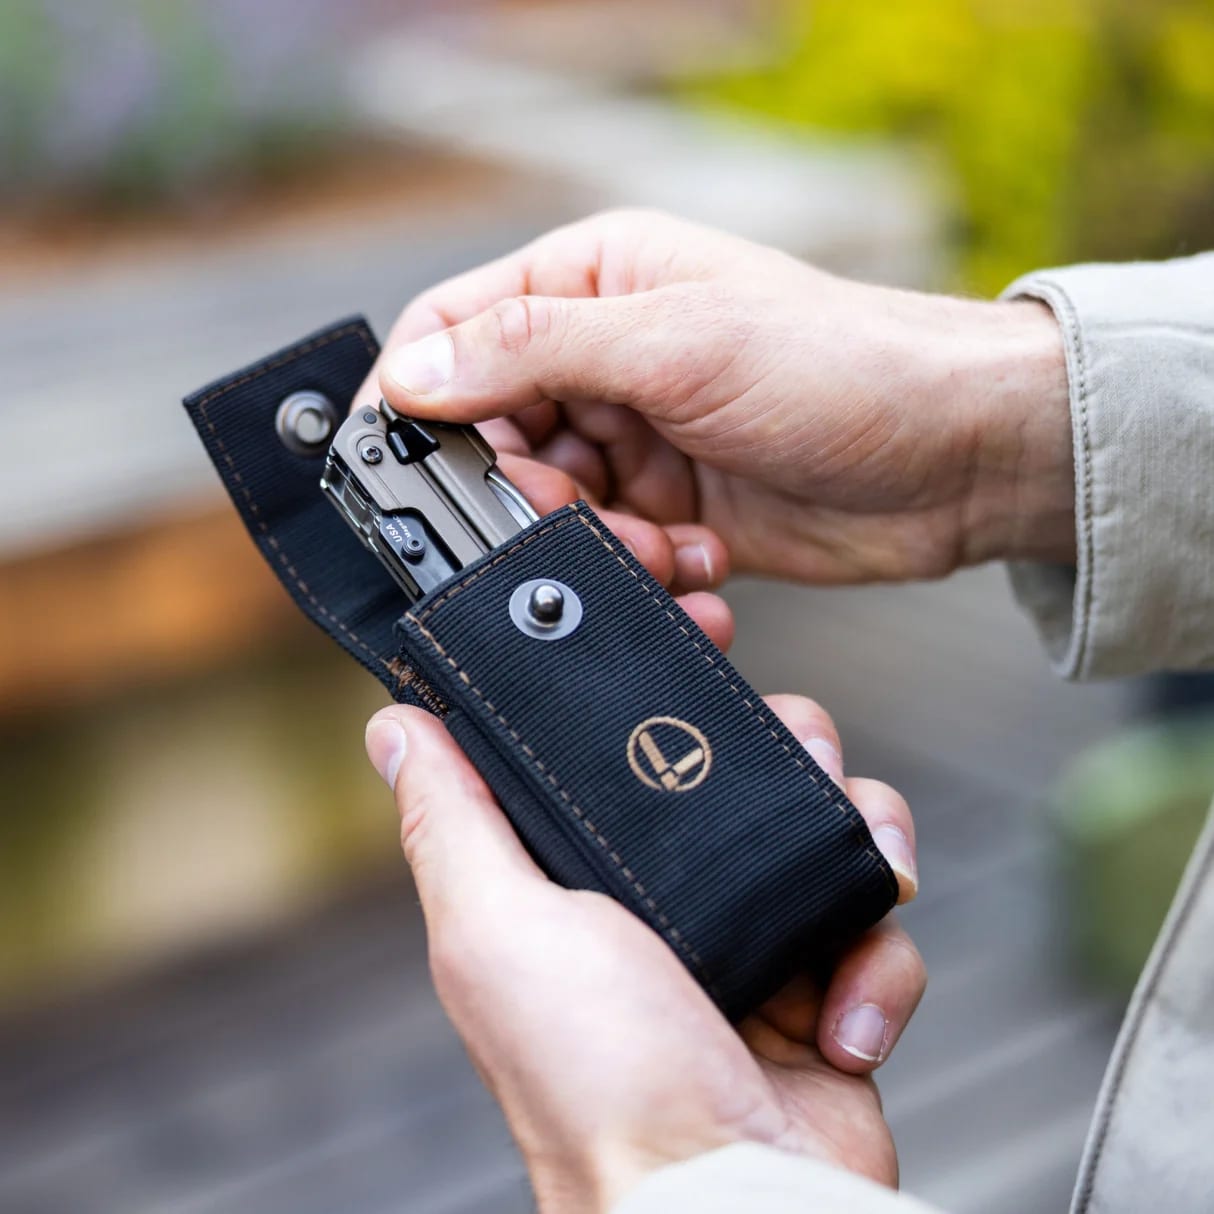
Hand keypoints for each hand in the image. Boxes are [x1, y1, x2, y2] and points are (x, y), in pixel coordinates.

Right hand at [357, 209, 1073, 584]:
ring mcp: (637, 441)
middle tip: (585, 515)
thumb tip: (412, 373)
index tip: (411, 471)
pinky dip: (647, 572)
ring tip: (669, 545)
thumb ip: (534, 352)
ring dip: (598, 544)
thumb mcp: (678, 343)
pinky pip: (613, 555)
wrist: (958, 460)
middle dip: (531, 496)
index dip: (421, 398)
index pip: (455, 330)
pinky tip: (703, 561)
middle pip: (493, 439)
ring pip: (551, 511)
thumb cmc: (844, 366)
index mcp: (594, 284)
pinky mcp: (670, 513)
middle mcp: (605, 359)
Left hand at [365, 692, 923, 1212]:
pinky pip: (877, 924)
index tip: (699, 637)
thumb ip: (451, 822)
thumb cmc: (598, 1086)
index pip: (624, 749)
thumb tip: (394, 727)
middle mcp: (668, 904)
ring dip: (852, 836)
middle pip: (741, 770)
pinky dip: (879, 962)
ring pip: (825, 827)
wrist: (729, 1203)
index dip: (658, 687)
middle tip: (801, 753)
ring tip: (847, 875)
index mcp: (585, 879)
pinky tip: (841, 1017)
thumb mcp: (502, 930)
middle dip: (784, 751)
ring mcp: (754, 943)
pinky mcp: (829, 989)